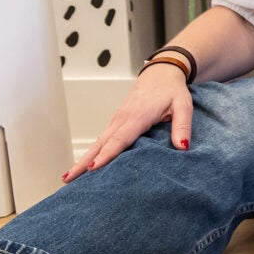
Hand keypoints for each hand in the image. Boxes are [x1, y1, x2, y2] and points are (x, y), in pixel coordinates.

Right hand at [62, 63, 192, 182]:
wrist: (161, 73)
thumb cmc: (171, 90)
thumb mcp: (183, 106)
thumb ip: (182, 127)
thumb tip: (182, 147)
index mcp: (138, 116)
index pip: (120, 138)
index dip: (107, 154)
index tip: (93, 168)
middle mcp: (123, 118)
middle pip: (101, 143)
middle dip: (84, 161)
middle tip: (69, 179)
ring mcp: (118, 119)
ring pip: (98, 142)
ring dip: (83, 158)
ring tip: (70, 177)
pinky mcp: (117, 120)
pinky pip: (103, 138)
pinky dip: (92, 151)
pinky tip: (85, 164)